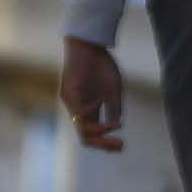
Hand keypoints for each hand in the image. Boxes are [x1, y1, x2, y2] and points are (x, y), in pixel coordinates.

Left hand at [59, 37, 124, 152]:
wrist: (89, 45)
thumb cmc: (101, 65)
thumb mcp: (113, 90)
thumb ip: (114, 108)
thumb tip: (116, 124)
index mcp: (90, 110)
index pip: (95, 134)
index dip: (107, 143)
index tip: (123, 146)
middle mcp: (79, 110)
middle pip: (86, 137)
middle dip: (103, 144)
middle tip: (121, 145)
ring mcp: (72, 104)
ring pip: (81, 129)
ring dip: (99, 132)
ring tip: (116, 126)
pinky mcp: (68, 95)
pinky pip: (79, 113)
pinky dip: (92, 115)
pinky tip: (103, 109)